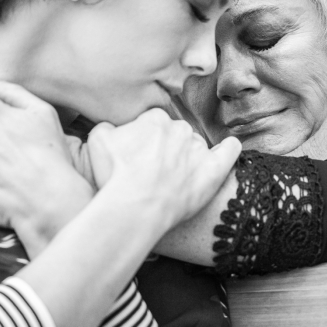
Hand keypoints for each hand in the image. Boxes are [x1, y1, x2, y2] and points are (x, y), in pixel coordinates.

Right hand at [86, 109, 241, 227]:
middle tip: (153, 171)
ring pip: (196, 146)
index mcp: (154, 119)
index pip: (152, 124)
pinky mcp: (213, 170)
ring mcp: (199, 149)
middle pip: (175, 134)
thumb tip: (112, 127)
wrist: (135, 207)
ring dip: (189, 157)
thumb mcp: (97, 142)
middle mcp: (179, 129)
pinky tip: (229, 147)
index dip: (144, 140)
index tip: (139, 156)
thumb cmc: (114, 176)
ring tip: (176, 179)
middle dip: (166, 148)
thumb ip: (107, 127)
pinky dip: (229, 149)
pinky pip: (229, 151)